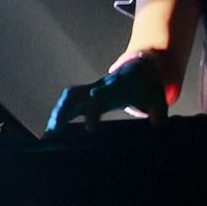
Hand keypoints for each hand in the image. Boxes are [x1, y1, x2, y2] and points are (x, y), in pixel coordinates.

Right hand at [46, 55, 167, 132]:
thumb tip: (157, 125)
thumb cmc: (148, 87)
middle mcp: (98, 87)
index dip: (93, 110)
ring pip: (67, 98)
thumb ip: (159, 112)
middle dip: (62, 111)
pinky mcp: (86, 96)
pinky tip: (50, 133)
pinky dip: (58, 116)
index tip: (90, 128)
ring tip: (48, 135)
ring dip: (56, 114)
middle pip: (74, 94)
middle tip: (54, 131)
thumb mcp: (158, 99)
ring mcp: (89, 90)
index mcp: (114, 88)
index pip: (99, 97)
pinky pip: (67, 103)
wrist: (140, 70)